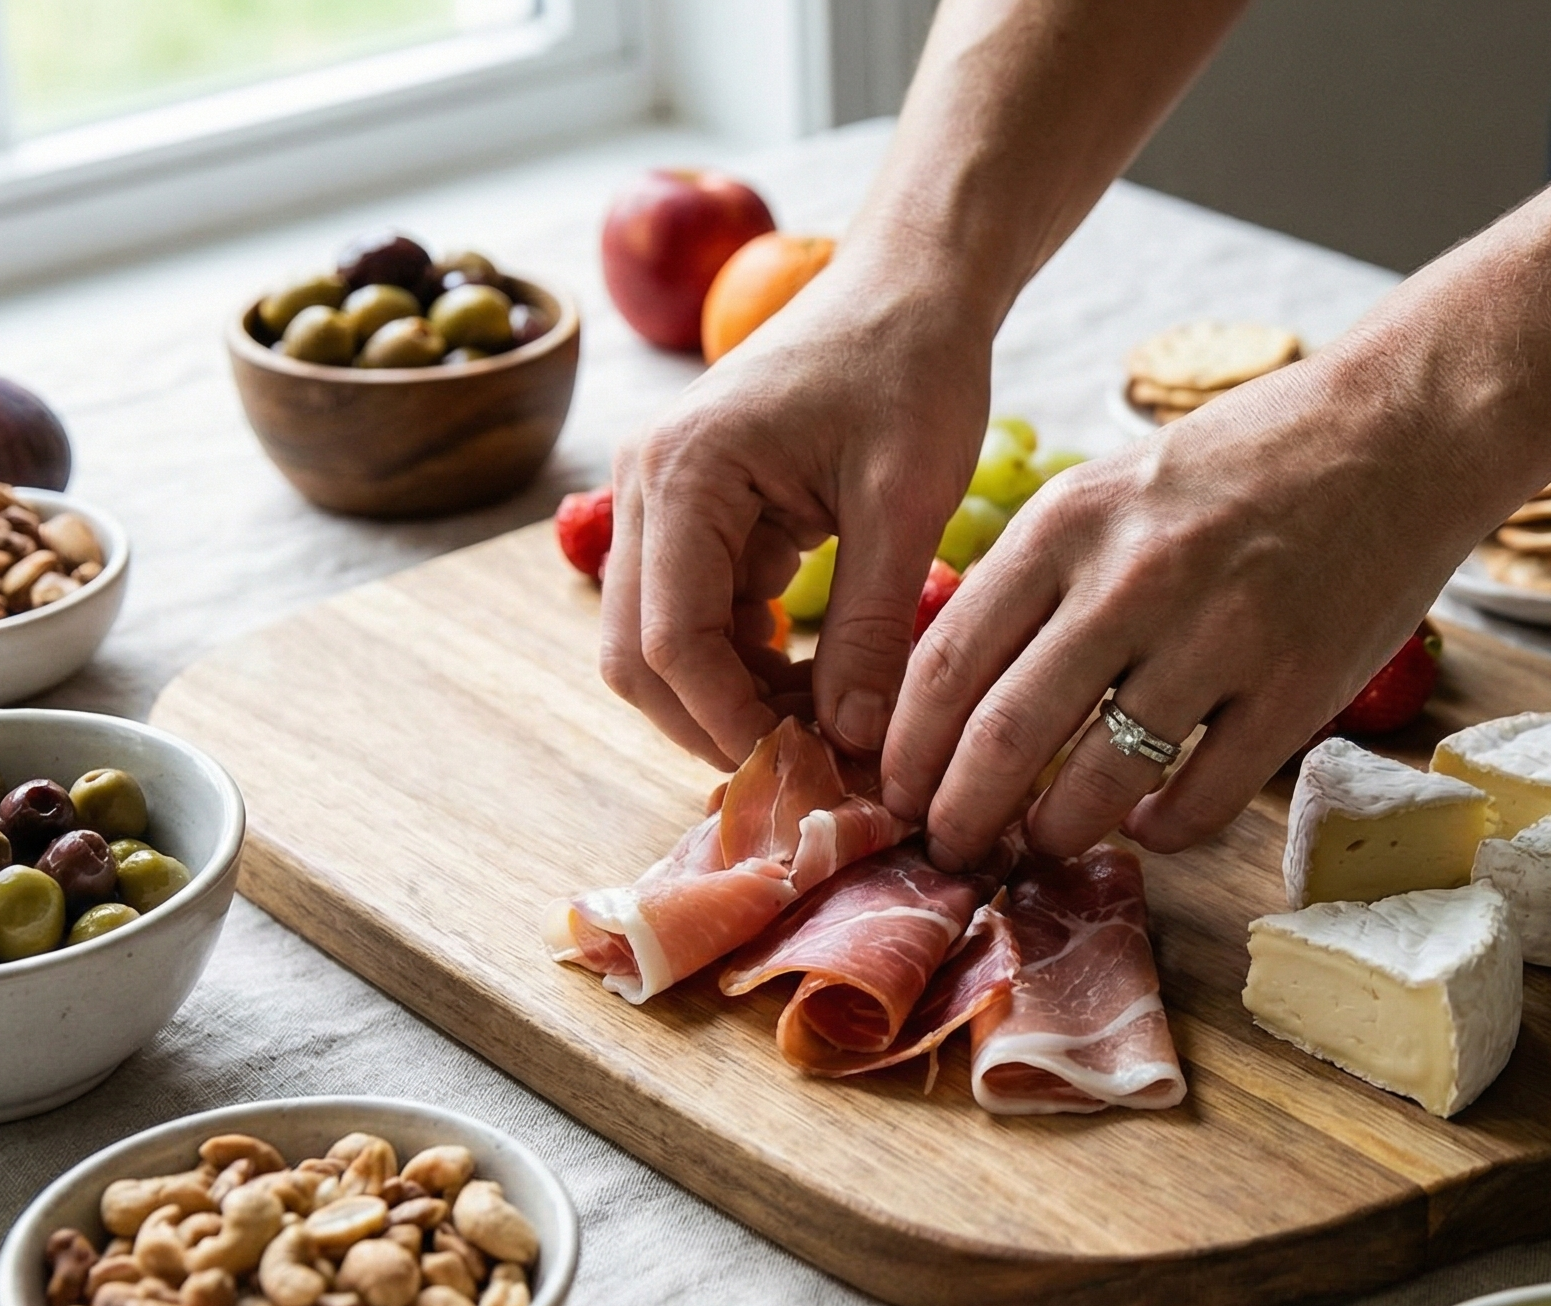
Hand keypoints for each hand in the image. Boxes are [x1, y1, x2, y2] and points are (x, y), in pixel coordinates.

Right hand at [601, 256, 993, 766]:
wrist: (909, 288)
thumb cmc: (913, 368)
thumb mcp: (906, 502)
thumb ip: (873, 625)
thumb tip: (851, 742)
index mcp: (686, 474)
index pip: (673, 640)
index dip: (731, 721)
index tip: (808, 772)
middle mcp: (648, 486)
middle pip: (638, 654)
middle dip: (715, 724)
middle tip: (809, 770)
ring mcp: (661, 498)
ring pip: (657, 643)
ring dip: (728, 699)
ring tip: (823, 730)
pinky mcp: (694, 511)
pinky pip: (694, 614)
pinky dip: (743, 663)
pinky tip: (816, 684)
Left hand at [881, 352, 1501, 865]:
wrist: (1398, 431)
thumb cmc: (1241, 464)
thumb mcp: (1111, 488)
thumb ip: (1037, 576)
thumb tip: (956, 691)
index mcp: (1068, 522)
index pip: (946, 660)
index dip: (906, 748)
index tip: (894, 793)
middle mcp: (1133, 578)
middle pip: (1004, 734)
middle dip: (960, 814)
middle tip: (949, 848)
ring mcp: (1220, 636)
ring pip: (1099, 781)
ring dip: (1056, 833)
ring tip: (1043, 845)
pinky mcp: (1297, 687)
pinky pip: (1205, 797)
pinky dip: (1164, 829)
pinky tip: (1151, 825)